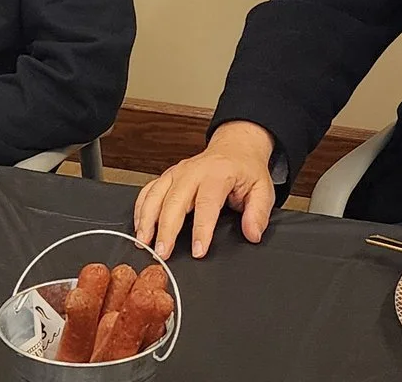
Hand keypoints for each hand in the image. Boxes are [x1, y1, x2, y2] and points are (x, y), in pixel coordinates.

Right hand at [132, 120, 277, 259]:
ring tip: (144, 242)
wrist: (234, 148)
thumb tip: (252, 234)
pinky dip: (140, 209)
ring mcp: (177, 173)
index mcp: (217, 174)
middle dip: (166, 229)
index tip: (198, 250)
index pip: (206, 204)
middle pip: (174, 201)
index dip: (201, 229)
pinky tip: (139, 227)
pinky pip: (148, 191)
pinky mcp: (167, 176)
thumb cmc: (245, 170)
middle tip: (162, 253)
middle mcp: (193, 172)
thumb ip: (258, 213)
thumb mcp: (262, 189)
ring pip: (155, 195)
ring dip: (147, 220)